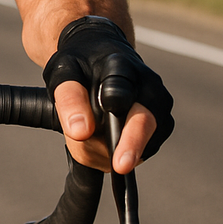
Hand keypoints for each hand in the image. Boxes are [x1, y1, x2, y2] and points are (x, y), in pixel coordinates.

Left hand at [43, 16, 173, 173]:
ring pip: (136, 146)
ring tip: (85, 128)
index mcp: (124, 68)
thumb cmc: (81, 64)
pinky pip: (134, 157)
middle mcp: (150, 89)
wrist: (100, 57)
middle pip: (143, 122)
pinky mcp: (158, 134)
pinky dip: (108, 155)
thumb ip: (69, 99)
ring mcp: (159, 114)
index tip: (109, 142)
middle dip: (131, 145)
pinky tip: (98, 137)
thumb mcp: (63, 72)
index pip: (119, 91)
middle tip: (119, 166)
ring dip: (102, 150)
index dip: (113, 113)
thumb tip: (80, 132)